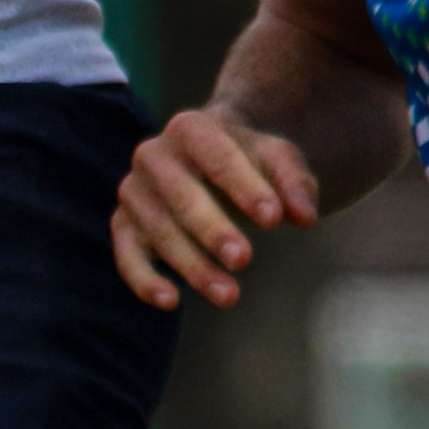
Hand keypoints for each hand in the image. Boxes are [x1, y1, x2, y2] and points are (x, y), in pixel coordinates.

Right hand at [112, 108, 320, 311]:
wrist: (207, 160)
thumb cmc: (246, 161)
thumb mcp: (277, 160)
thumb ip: (294, 182)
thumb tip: (304, 217)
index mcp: (190, 128)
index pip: (217, 157)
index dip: (244, 188)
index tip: (275, 220)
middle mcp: (152, 156)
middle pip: (181, 197)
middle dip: (212, 230)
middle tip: (245, 260)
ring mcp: (133, 192)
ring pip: (159, 232)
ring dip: (192, 266)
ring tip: (229, 296)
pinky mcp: (123, 226)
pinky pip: (127, 256)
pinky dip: (144, 280)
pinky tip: (171, 301)